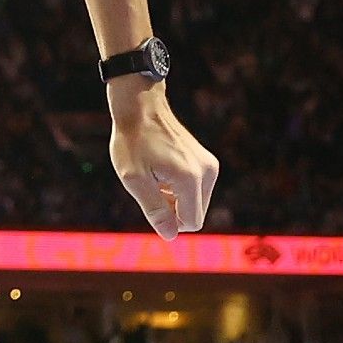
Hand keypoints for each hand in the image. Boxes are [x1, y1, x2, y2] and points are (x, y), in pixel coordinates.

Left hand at [108, 86, 218, 237]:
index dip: (169, 222)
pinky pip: (196, 190)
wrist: (141, 107)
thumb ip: (154, 210)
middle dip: (172, 210)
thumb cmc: (132, 142)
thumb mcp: (134, 180)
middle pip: (195, 215)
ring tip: (155, 176)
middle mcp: (207, 172)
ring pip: (195, 203)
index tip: (150, 201)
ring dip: (174, 199)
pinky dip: (179, 188)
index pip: (190, 222)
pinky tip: (162, 169)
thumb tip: (171, 236)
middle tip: (150, 186)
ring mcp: (209, 165)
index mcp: (190, 179)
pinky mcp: (207, 161)